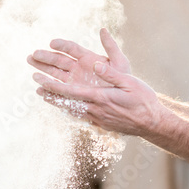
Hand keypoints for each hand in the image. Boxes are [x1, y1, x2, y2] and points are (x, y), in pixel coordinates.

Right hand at [27, 28, 130, 88]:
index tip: (52, 43)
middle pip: (58, 60)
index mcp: (88, 58)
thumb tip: (103, 29)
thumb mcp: (120, 62)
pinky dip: (49, 89)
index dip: (61, 45)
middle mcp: (78, 68)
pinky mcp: (73, 93)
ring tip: (30, 64)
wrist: (125, 100)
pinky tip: (39, 88)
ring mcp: (74, 81)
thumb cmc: (124, 80)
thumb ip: (111, 47)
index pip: (71, 48)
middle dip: (45, 57)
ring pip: (55, 73)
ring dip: (42, 69)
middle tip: (33, 54)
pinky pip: (59, 90)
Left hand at [28, 29, 162, 136]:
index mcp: (100, 98)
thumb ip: (111, 74)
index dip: (52, 86)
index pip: (70, 92)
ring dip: (58, 102)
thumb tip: (95, 64)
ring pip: (72, 110)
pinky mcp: (102, 124)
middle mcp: (95, 110)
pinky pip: (81, 115)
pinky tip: (68, 106)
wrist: (152, 124)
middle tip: (35, 86)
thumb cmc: (143, 100)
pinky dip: (70, 109)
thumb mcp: (129, 82)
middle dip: (50, 94)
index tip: (38, 80)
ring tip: (45, 96)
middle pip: (66, 102)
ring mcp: (98, 119)